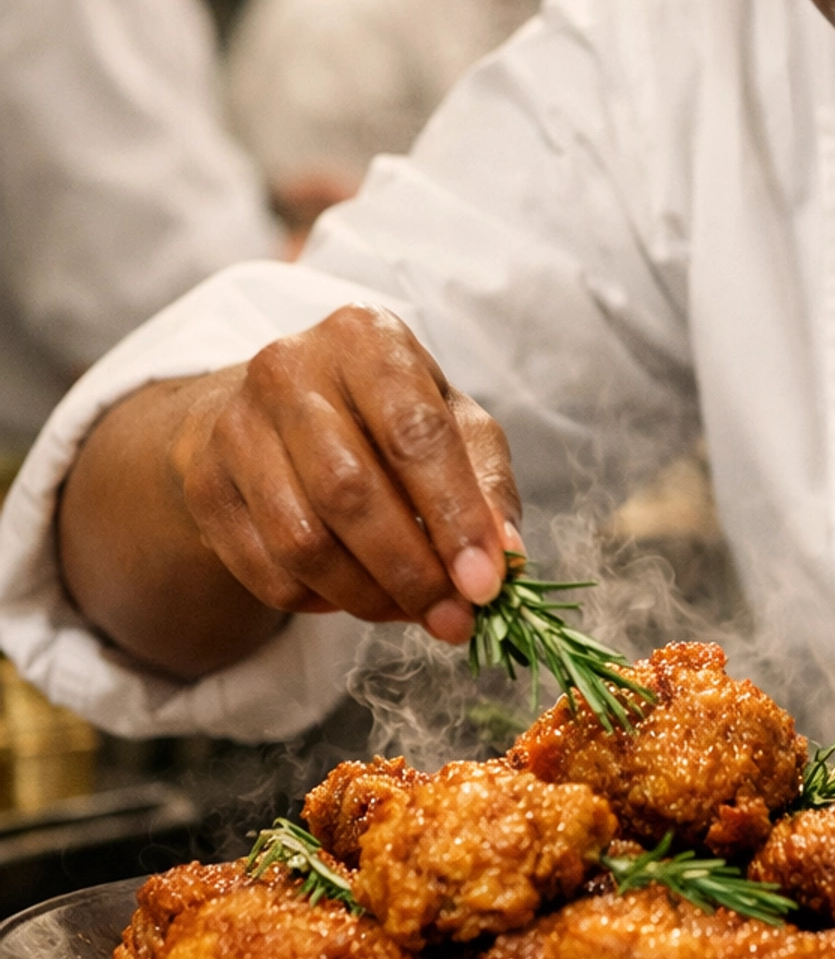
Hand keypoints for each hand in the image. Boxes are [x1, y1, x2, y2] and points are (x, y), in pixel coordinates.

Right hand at [167, 304, 520, 644]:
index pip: (414, 434)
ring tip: (411, 611)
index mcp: (365, 338)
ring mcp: (235, 426)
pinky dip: (321, 602)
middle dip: (411, 572)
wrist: (280, 409)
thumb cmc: (387, 415)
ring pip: (302, 542)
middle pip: (350, 492)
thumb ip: (487, 486)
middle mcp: (288, 369)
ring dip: (367, 597)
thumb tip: (505, 562)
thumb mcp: (453, 425)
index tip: (484, 585)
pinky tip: (355, 594)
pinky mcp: (206, 484)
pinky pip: (266, 572)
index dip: (454, 517)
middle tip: (452, 620)